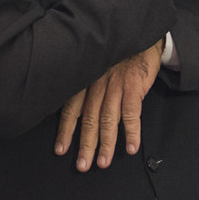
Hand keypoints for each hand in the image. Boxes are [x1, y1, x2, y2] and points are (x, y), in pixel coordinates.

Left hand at [53, 41, 163, 171]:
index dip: (65, 131)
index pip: (71, 110)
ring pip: (108, 121)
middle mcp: (97, 85)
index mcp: (85, 81)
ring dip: (106, 144)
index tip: (60, 149)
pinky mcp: (133, 87)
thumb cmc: (116, 54)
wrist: (137, 34)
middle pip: (89, 120)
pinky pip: (131, 114)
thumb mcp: (94, 66)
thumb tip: (76, 111)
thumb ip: (86, 86)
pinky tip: (131, 147)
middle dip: (85, 146)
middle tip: (82, 165)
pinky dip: (132, 132)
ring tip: (103, 162)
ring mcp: (115, 86)